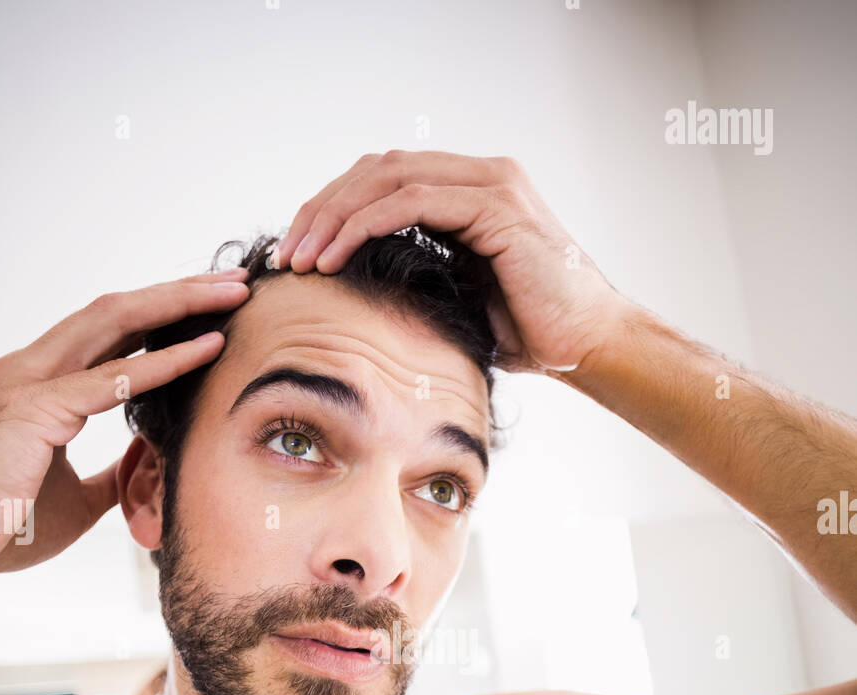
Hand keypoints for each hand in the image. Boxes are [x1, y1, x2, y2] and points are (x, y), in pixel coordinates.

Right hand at [0, 270, 249, 570]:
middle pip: (116, 312)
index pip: (110, 336)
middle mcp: (32, 371)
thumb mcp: (75, 499)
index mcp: (40, 387)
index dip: (163, 317)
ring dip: (179, 303)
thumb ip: (109, 476)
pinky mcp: (34, 410)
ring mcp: (30, 383)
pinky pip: (111, 379)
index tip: (215, 311)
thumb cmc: (8, 531)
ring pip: (114, 320)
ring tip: (233, 294)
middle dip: (178, 292)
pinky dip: (165, 362)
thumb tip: (145, 464)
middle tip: (237, 282)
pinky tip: (208, 350)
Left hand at [272, 149, 625, 374]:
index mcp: (469, 190)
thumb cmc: (531, 334)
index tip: (298, 252)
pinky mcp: (496, 207)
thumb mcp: (459, 300)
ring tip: (302, 259)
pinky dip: (364, 225)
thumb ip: (420, 277)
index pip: (384, 179)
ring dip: (334, 216)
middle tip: (286, 253)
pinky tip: (335, 258)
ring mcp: (490, 185)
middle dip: (322, 209)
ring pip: (388, 176)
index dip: (333, 209)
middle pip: (377, 168)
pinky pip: (412, 201)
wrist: (587, 346)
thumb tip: (360, 296)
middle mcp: (480, 175)